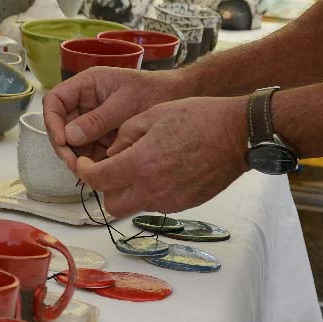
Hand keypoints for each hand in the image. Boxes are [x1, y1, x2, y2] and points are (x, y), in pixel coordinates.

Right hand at [43, 67, 191, 168]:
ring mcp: (94, 119)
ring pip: (73, 140)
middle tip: (74, 164)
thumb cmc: (155, 91)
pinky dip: (91, 160)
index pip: (55, 101)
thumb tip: (70, 136)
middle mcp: (86, 101)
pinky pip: (89, 149)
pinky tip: (99, 170)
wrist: (180, 98)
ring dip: (77, 156)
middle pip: (61, 124)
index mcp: (87, 85)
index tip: (62, 141)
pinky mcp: (103, 134)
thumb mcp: (125, 104)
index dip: (52, 121)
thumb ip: (98, 120)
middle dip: (64, 145)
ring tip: (88, 171)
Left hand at [75, 95, 248, 216]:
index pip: (97, 180)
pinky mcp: (185, 205)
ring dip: (127, 192)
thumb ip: (124, 136)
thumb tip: (111, 154)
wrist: (238, 134)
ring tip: (136, 168)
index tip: (83, 162)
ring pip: (133, 207)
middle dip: (104, 188)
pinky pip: (155, 205)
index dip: (84, 171)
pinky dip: (149, 193)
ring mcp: (170, 200)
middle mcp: (152, 188)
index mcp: (140, 164)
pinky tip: (159, 172)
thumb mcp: (153, 114)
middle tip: (108, 169)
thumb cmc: (198, 118)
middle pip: (111, 204)